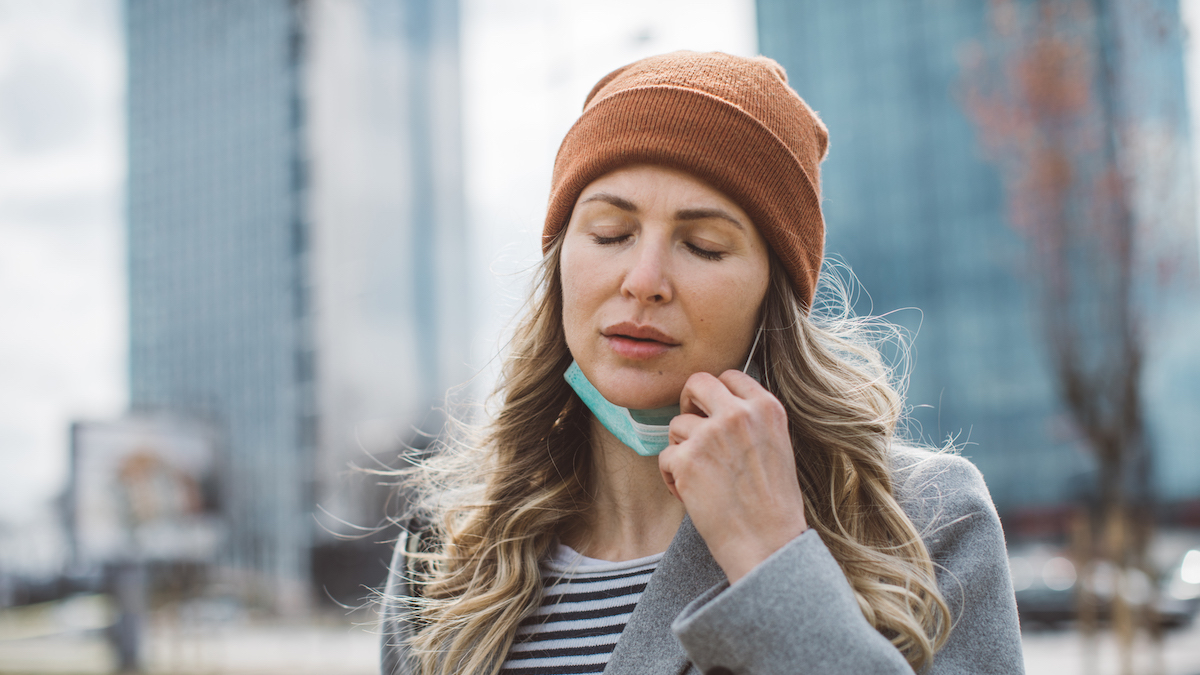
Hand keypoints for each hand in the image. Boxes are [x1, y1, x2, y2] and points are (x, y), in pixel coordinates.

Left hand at [658, 370, 807, 583]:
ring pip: (676, 425)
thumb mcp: (777, 447)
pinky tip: (691, 495)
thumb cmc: (773, 504)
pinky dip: (672, 476)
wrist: (768, 543)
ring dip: (681, 450)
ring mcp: (710, 434)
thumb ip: (752, 421)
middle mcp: (738, 414)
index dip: (715, 394)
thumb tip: (718, 406)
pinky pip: (665, 456)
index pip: (730, 376)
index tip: (712, 413)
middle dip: (688, 404)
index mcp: (767, 408)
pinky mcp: (687, 459)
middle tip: (693, 432)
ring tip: (701, 479)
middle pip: (696, 383)